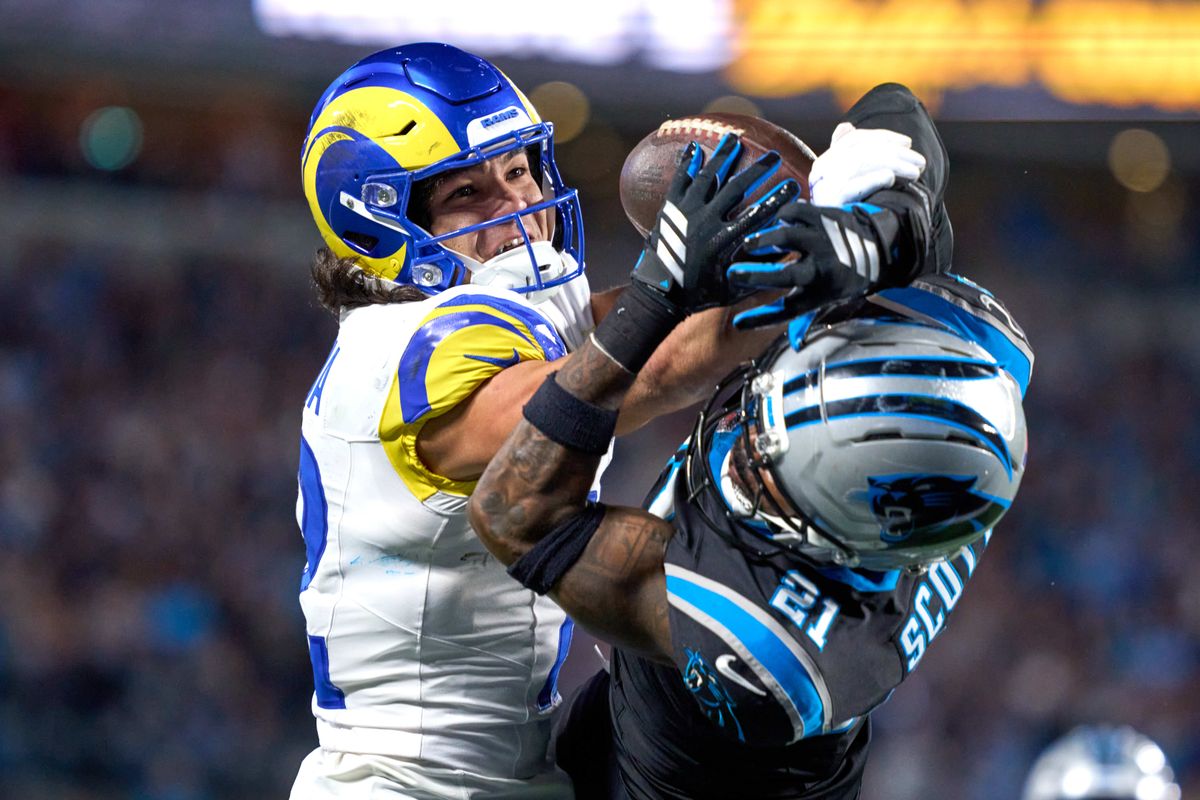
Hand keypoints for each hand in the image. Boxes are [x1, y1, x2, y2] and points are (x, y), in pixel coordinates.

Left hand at [632, 133, 798, 312]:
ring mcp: (686, 212)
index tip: (793, 184)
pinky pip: (679, 180)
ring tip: (735, 138)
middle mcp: (706, 221)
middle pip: (737, 187)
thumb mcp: (734, 288)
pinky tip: (694, 147)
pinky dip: (687, 162)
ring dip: (723, 156)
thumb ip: (759, 271)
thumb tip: (786, 257)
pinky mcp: (669, 209)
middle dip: (758, 170)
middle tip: (774, 156)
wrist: (659, 295)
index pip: (758, 213)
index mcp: (724, 241)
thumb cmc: (699, 294)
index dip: (778, 198)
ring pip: (707, 176)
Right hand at [726, 199, 903, 328]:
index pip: (787, 311)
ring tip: (748, 244)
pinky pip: (795, 213)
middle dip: (758, 276)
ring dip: (764, 241)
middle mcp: (821, 269)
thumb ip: (804, 318)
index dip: (762, 319)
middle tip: (734, 274)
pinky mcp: (823, 217)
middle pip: (787, 276)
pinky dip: (780, 216)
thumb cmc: (843, 277)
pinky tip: (772, 222)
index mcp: (820, 293)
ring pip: (789, 238)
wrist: (879, 245)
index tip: (738, 323)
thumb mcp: (827, 299)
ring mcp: (822, 240)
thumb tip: (791, 343)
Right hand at [809, 122, 924, 206]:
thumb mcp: (846, 180)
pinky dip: (873, 179)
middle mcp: (820, 173)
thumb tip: (846, 127)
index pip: (854, 140)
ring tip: (915, 172)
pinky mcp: (830, 205)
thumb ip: (849, 156)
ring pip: (859, 164)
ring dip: (893, 164)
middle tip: (920, 161)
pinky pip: (853, 187)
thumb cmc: (847, 211)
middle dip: (894, 152)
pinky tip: (891, 178)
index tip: (907, 142)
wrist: (835, 246)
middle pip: (860, 151)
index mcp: (824, 163)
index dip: (883, 137)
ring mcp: (823, 188)